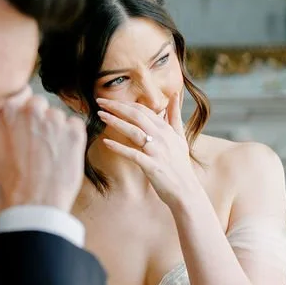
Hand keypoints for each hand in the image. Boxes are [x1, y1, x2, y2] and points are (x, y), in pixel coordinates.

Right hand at [0, 89, 86, 212]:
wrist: (31, 206)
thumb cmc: (5, 184)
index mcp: (6, 110)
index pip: (18, 96)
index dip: (20, 112)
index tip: (21, 125)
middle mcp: (31, 110)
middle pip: (37, 104)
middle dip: (36, 120)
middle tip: (33, 145)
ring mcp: (54, 119)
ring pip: (56, 116)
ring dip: (53, 130)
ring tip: (46, 157)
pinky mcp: (75, 131)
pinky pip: (74, 125)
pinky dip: (70, 138)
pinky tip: (60, 157)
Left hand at [96, 91, 201, 208]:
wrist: (186, 190)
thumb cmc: (180, 165)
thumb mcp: (180, 137)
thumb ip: (175, 116)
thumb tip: (176, 94)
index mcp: (166, 129)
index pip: (144, 110)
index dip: (126, 103)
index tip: (109, 100)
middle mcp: (162, 137)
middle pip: (137, 116)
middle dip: (117, 107)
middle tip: (99, 101)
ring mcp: (157, 151)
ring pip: (134, 131)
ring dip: (115, 122)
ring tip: (100, 115)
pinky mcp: (152, 165)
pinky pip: (133, 154)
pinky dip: (119, 147)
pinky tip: (106, 142)